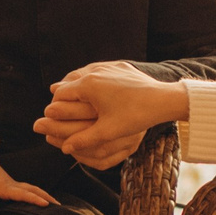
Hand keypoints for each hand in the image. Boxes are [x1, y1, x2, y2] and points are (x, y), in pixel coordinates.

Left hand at [0, 147, 57, 214]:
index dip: (34, 199)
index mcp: (6, 186)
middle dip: (47, 197)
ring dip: (44, 194)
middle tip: (59, 206)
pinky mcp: (11, 183)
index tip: (46, 204)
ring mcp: (13, 183)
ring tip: (54, 203)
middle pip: (34, 190)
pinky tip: (39, 198)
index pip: (23, 194)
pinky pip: (27, 189)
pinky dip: (36, 193)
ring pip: (32, 188)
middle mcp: (13, 184)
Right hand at [33, 61, 188, 169]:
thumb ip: (83, 139)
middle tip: (58, 108)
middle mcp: (94, 71)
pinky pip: (97, 71)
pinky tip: (93, 89)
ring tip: (71, 98)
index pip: (60, 95)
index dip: (54, 107)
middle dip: (62, 95)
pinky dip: (90, 79)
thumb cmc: (135, 116)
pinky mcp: (119, 66)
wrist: (163, 99)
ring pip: (82, 74)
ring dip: (75, 86)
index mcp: (88, 85)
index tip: (52, 117)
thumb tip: (64, 149)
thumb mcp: (107, 131)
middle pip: (68, 82)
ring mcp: (107, 66)